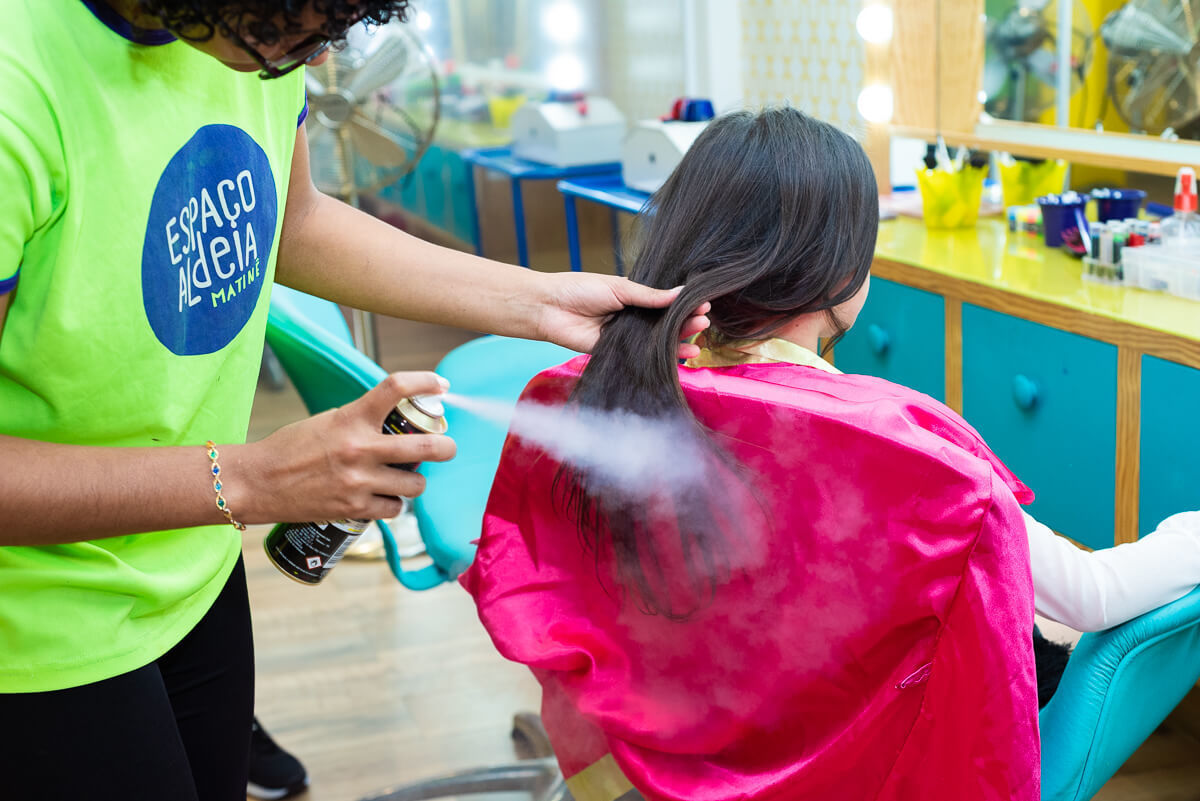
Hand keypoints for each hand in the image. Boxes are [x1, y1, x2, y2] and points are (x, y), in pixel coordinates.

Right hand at [227, 372, 455, 523]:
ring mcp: (359, 481)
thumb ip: (360, 420)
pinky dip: (393, 505)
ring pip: (415, 484)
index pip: (396, 388)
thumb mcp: (327, 421)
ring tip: (405, 479)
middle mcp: (360, 449)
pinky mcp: (354, 509)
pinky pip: (394, 509)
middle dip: (445, 447)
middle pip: (426, 447)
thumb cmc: (289, 449)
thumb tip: (394, 422)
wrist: (257, 482)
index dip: (426, 382)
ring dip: (415, 482)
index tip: (441, 385)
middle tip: (447, 447)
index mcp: (352, 418)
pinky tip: (386, 499)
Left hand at [535, 272, 711, 356]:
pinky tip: (680, 355)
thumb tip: (680, 293)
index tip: (703, 303)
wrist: (550, 308)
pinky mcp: (616, 352)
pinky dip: (661, 356)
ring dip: (678, 340)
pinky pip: (642, 355)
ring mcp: (625, 335)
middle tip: (703, 321)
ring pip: (656, 340)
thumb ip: (649, 295)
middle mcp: (632, 317)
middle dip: (685, 322)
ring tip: (697, 337)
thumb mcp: (619, 287)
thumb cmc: (580, 289)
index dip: (683, 304)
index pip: (664, 302)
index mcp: (633, 297)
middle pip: (664, 322)